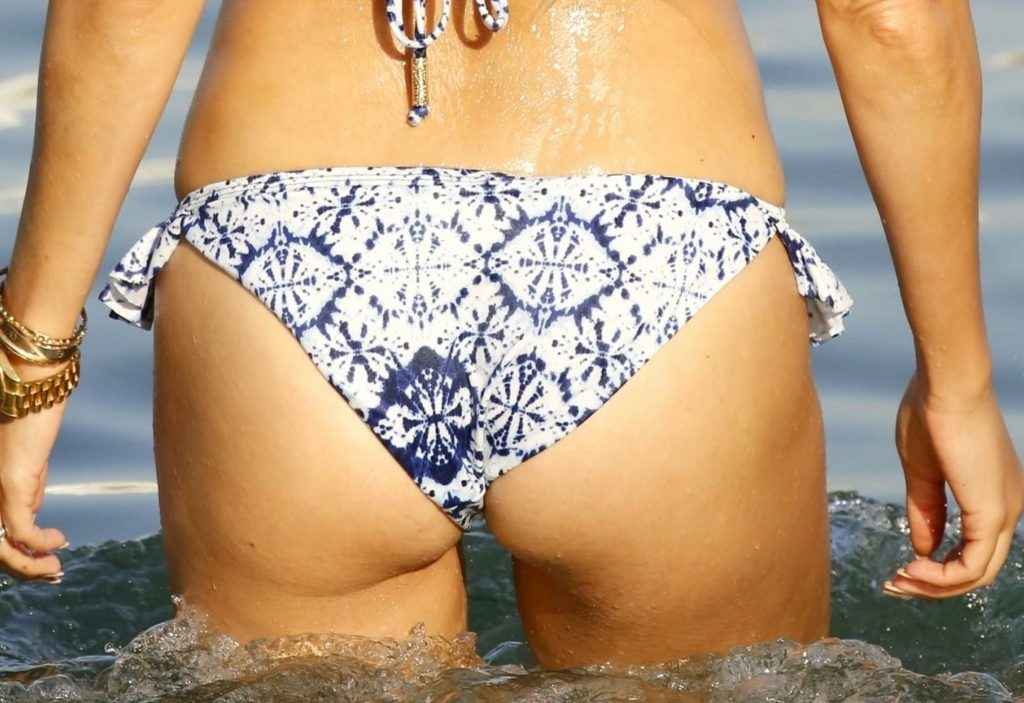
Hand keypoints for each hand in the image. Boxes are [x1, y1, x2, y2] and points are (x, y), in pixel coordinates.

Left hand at [0, 359, 69, 583]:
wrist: (33, 383)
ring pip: (2, 547)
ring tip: (56, 568)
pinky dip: (40, 544)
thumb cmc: (32, 413)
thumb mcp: (30, 461)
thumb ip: (28, 488)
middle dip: (24, 568)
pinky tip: (61, 540)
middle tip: (53, 573)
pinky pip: (20, 530)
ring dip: (29, 565)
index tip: (47, 562)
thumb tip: (34, 514)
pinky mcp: (10, 485)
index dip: (17, 556)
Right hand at [885, 370, 1023, 598]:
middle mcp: (1008, 507)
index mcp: (993, 494)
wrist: (946, 385)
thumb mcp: (921, 473)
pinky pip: (972, 564)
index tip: (898, 569)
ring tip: (899, 579)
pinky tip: (912, 568)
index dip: (935, 569)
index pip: (972, 550)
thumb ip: (925, 512)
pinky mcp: (993, 511)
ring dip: (934, 586)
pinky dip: (941, 576)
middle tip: (894, 585)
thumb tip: (922, 549)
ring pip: (977, 574)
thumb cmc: (930, 416)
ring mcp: (1005, 510)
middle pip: (977, 570)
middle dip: (933, 586)